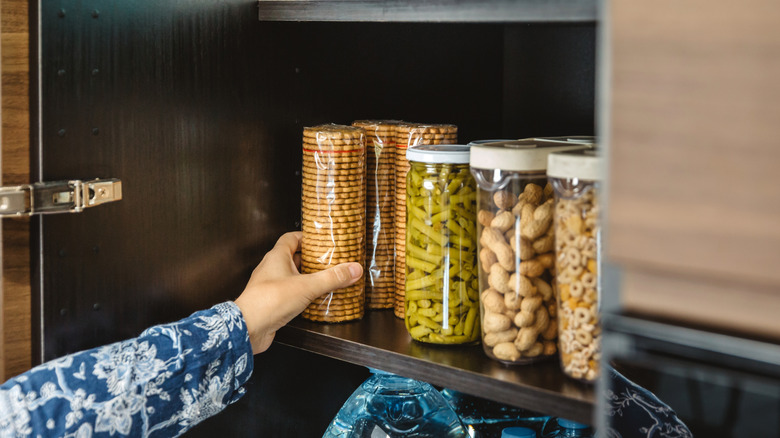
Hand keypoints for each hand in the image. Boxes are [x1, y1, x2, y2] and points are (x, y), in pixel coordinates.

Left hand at [234, 231, 362, 353]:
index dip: (306, 237)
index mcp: (277, 257)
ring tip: (326, 279)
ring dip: (308, 277)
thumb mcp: (307, 286)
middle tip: (330, 261)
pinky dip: (303, 294)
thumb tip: (353, 268)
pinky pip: (290, 293)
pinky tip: (315, 300)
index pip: (291, 238)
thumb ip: (331, 278)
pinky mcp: (273, 303)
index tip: (322, 240)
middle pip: (294, 257)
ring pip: (292, 276)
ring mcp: (271, 286)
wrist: (248, 328)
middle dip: (312, 259)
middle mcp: (272, 269)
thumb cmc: (269, 301)